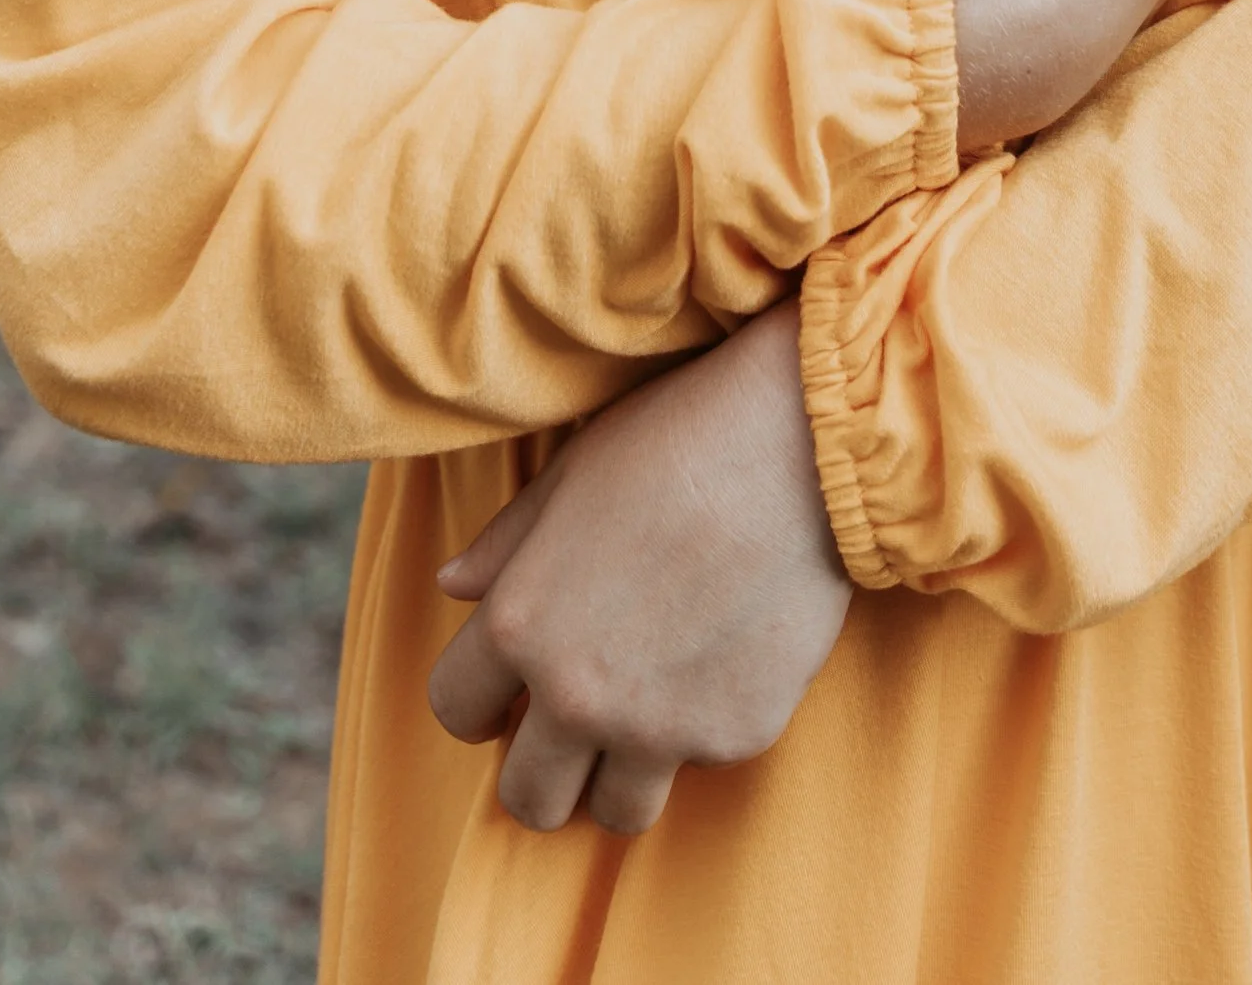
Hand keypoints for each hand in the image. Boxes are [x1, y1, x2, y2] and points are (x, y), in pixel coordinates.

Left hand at [428, 299, 850, 835]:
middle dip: (542, 772)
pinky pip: (701, 759)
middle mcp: (579, 694)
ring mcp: (660, 727)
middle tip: (573, 730)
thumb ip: (505, 545)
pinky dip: (704, 725)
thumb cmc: (676, 441)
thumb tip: (453, 584)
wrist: (798, 448)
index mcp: (522, 626)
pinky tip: (723, 655)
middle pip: (530, 800)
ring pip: (618, 811)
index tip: (503, 698)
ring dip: (623, 771)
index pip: (455, 710)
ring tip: (650, 706)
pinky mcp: (734, 737)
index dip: (476, 703)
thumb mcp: (571, 476)